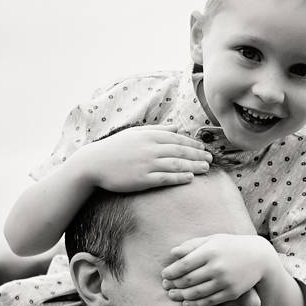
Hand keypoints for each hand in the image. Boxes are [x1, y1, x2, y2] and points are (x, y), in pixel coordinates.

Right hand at [80, 125, 211, 191]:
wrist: (94, 164)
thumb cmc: (116, 148)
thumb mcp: (136, 133)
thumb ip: (158, 129)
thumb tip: (177, 126)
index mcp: (149, 135)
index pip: (177, 138)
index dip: (193, 144)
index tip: (204, 148)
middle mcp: (150, 148)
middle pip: (180, 151)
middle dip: (198, 155)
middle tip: (211, 159)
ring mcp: (146, 164)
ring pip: (176, 164)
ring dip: (193, 166)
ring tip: (206, 168)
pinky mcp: (142, 179)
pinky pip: (165, 178)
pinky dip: (179, 177)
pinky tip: (190, 178)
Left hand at [161, 233, 273, 305]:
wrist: (259, 257)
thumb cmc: (231, 246)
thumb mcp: (213, 240)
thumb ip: (193, 245)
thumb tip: (173, 253)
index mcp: (211, 251)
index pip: (184, 264)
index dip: (171, 272)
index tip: (164, 275)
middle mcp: (217, 266)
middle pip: (188, 280)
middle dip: (174, 285)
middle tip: (166, 287)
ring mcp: (225, 281)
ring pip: (197, 293)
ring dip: (182, 296)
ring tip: (173, 295)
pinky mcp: (231, 292)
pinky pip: (209, 301)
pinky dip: (195, 304)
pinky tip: (187, 303)